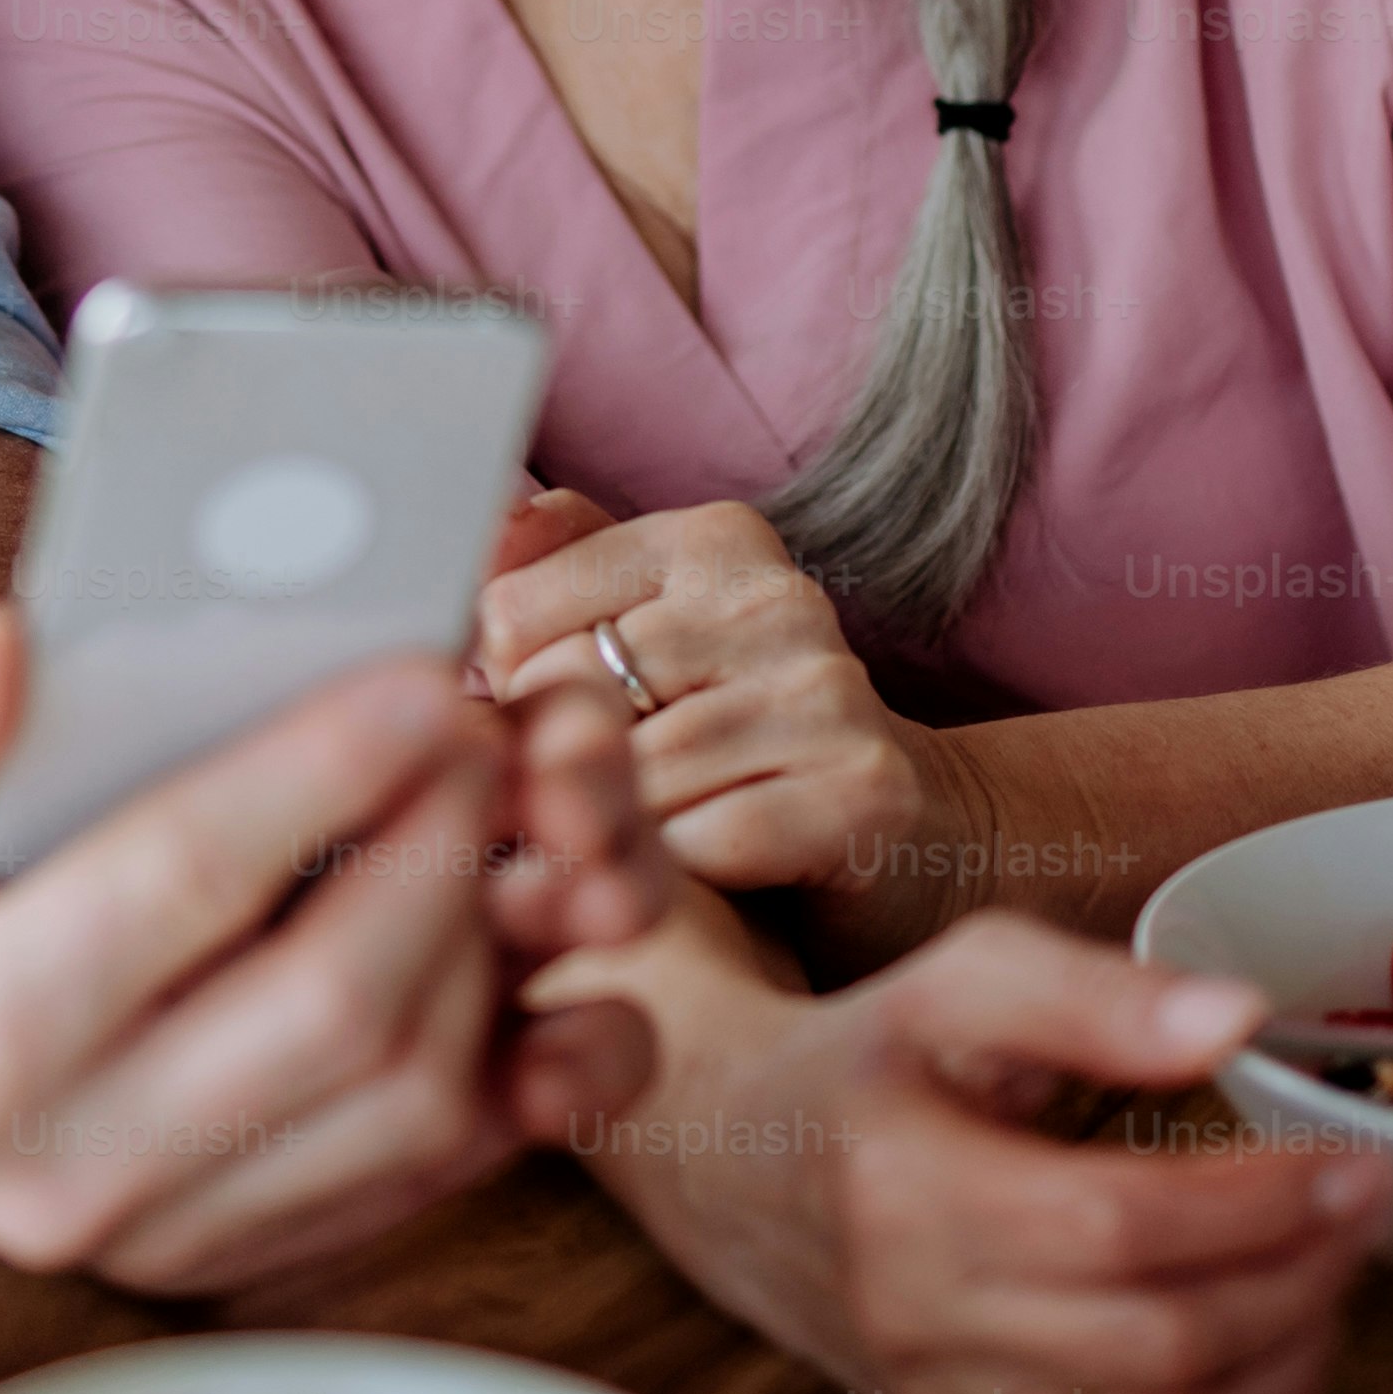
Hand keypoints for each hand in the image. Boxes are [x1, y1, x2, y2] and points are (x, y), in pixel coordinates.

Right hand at [0, 604, 645, 1289]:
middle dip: (436, 849)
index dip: (316, 770)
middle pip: (331, 1007)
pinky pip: (414, 1178)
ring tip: (498, 817)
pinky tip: (523, 963)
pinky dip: (503, 1076)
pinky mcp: (226, 1250)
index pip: (180, 884)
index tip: (415, 675)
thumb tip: (5, 648)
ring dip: (485, 950)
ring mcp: (157, 1225)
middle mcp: (67, 1159)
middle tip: (480, 726)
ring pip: (398, 1104)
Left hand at [479, 489, 958, 922]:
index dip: (505, 691)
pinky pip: (704, 842)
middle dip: (555, 766)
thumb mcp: (646, 637)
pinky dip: (684, 869)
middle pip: (574, 693)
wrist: (903, 834)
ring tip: (641, 837)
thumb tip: (490, 522)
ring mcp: (829, 692)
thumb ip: (556, 571)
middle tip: (576, 802)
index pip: (517, 608)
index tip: (540, 724)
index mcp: (713, 539)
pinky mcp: (865, 790)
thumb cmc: (736, 737)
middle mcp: (778, 598)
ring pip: (637, 774)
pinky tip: (705, 871)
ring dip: (620, 827)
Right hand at [569, 896, 1392, 1393]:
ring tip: (1328, 1273)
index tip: (1351, 1159)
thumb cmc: (864, 1061)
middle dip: (1297, 1279)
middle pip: (1158, 1343)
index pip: (1118, 1225)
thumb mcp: (954, 982)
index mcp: (902, 1187)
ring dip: (1283, 1362)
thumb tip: (1235, 1017)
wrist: (730, 1164)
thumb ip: (1090, 992)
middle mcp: (915, 1316)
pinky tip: (1268, 1344)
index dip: (1260, 1203)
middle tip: (1366, 1206)